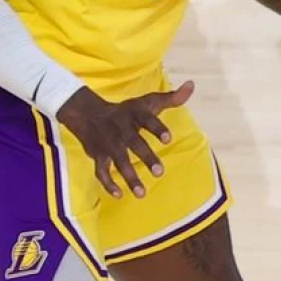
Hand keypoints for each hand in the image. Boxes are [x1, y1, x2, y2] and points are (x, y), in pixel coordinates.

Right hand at [56, 82, 195, 198]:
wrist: (88, 114)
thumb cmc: (125, 111)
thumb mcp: (147, 102)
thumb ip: (171, 98)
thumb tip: (192, 85)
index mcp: (134, 115)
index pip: (147, 120)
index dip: (157, 128)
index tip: (168, 139)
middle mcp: (121, 129)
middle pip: (134, 143)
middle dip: (146, 158)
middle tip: (160, 172)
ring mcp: (108, 144)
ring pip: (118, 161)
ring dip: (129, 177)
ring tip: (142, 193)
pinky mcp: (98, 155)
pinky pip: (101, 171)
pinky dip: (108, 184)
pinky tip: (120, 195)